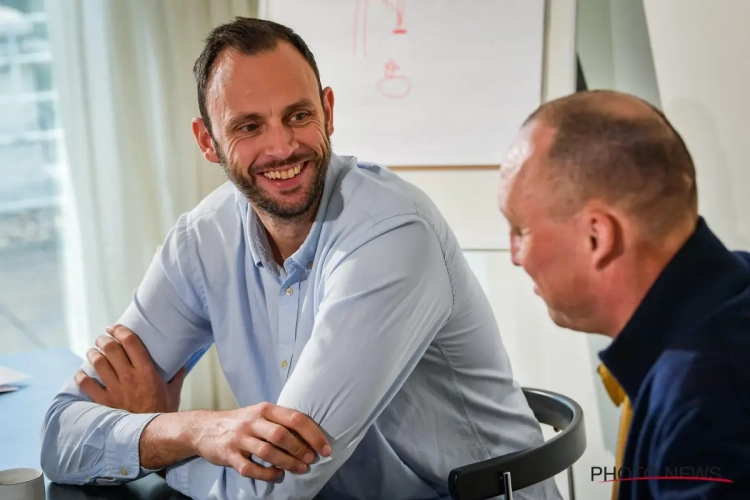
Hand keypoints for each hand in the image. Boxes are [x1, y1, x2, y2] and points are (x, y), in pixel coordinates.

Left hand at [75, 325, 186, 413]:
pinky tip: (81, 373)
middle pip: (111, 349)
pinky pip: (87, 385)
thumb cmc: (164, 413)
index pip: (131, 342)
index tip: (115, 327)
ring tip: (92, 351)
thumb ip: (177, 375)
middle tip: (102, 338)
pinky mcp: (105, 402)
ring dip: (93, 354)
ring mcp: (116, 389)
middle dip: (104, 340)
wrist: (153, 434)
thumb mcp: (174, 391)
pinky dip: (82, 377)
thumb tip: (181, 364)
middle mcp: (130, 377)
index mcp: (147, 371)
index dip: (120, 331)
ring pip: (98, 363)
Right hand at [192, 403, 331, 480]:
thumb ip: (281, 421)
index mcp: (265, 409)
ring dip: (287, 463)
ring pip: (267, 452)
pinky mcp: (229, 455)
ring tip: (301, 469)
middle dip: (300, 449)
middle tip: (312, 460)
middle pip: (281, 435)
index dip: (313, 434)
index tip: (326, 448)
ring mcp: (239, 438)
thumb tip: (311, 437)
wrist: (204, 428)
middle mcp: (252, 421)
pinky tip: (278, 475)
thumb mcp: (260, 414)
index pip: (295, 418)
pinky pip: (250, 468)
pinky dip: (266, 474)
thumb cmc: (241, 422)